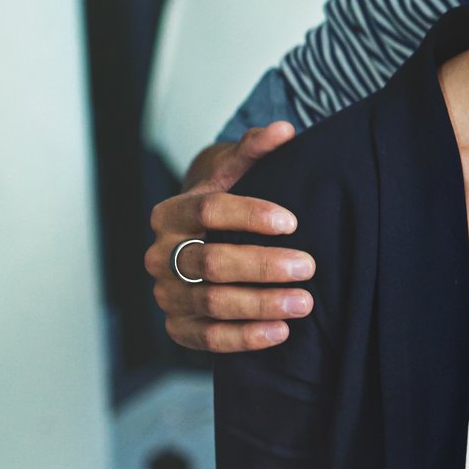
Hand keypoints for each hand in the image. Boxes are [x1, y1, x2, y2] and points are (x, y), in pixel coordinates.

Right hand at [145, 123, 311, 352]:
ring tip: (305, 302)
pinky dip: (244, 338)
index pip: (207, 210)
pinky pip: (207, 338)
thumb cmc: (228, 202)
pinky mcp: (177, 325)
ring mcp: (166, 293)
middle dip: (262, 265)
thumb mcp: (238, 172)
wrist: (206, 239)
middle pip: (209, 261)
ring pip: (210, 302)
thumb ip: (256, 150)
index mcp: (170, 213)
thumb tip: (282, 130)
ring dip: (260, 304)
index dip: (249, 215)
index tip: (292, 221)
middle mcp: (160, 255)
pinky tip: (281, 332)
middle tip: (309, 266)